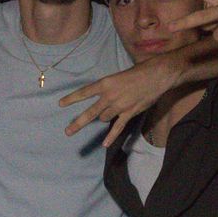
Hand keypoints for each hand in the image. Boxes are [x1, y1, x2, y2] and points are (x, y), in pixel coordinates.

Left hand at [59, 53, 187, 145]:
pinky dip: (111, 136)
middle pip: (90, 112)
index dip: (72, 99)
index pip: (84, 92)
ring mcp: (119, 106)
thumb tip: (105, 99)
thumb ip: (110, 88)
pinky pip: (118, 127)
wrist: (156, 76)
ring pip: (104, 118)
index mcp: (105, 84)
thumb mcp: (119, 76)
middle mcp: (109, 96)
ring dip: (103, 117)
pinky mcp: (129, 113)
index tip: (60, 104)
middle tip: (67, 132)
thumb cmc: (138, 72)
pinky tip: (104, 144)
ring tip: (109, 112)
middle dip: (78, 123)